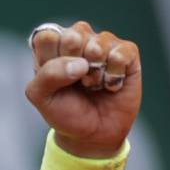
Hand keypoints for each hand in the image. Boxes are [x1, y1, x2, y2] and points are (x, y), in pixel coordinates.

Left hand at [25, 21, 141, 158]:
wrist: (92, 134)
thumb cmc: (65, 112)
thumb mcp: (42, 97)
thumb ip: (48, 75)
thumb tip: (81, 63)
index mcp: (52, 47)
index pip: (47, 36)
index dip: (51, 60)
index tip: (54, 79)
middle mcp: (78, 40)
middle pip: (74, 35)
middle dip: (73, 65)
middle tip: (76, 81)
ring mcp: (104, 44)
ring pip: (99, 44)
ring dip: (94, 73)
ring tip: (92, 85)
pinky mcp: (127, 53)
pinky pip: (121, 54)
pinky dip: (113, 75)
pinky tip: (110, 85)